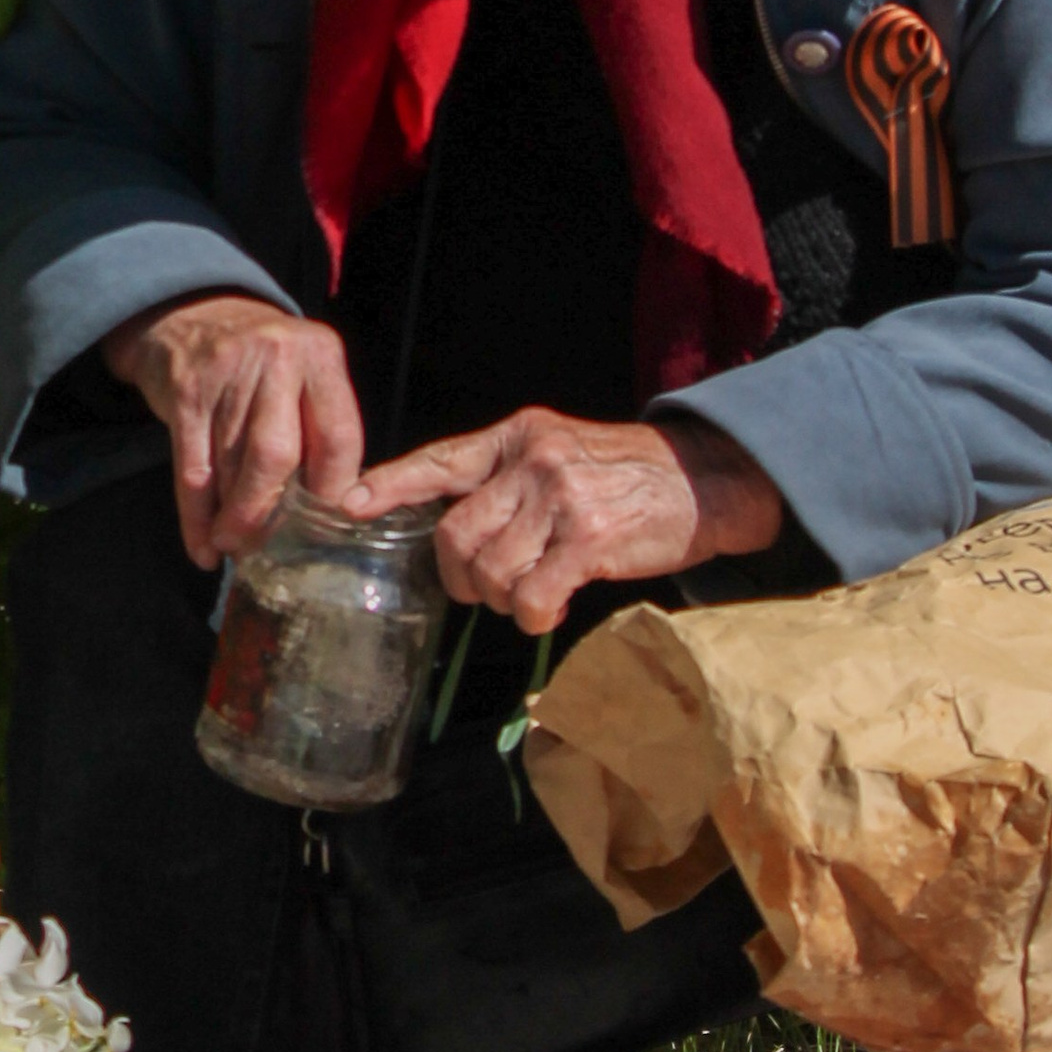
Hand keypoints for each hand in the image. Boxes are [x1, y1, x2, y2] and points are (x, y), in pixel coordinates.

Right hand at [98, 294, 364, 570]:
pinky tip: (203, 545)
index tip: (321, 531)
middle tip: (263, 548)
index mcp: (320, 355)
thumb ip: (320, 426)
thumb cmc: (258, 359)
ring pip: (232, 465)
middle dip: (268, 513)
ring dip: (232, 519)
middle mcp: (277, 358)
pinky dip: (196, 515)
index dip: (332, 493)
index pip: (339, 437)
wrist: (189, 311)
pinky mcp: (185, 390)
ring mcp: (227, 372)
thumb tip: (330, 512)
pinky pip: (193, 468)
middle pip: (278, 455)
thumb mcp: (302, 371)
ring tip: (235, 549)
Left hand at [346, 409, 782, 636]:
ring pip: (491, 571)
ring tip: (532, 592)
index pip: (440, 460)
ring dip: (504, 598)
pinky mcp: (590, 540)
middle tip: (489, 588)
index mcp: (516, 437)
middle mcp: (532, 461)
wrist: (702, 480)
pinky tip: (551, 606)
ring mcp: (560, 498)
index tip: (350, 503)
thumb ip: (506, 479)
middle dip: (463, 577)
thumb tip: (453, 530)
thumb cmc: (624, 476)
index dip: (391, 484)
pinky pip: (532, 595)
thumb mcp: (557, 452)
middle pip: (455, 535)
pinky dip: (533, 614)